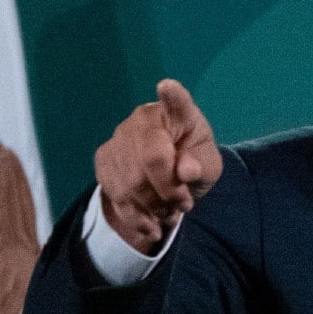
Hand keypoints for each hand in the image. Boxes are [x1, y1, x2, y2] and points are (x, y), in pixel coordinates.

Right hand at [94, 79, 222, 252]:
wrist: (166, 179)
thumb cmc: (193, 162)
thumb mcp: (208, 166)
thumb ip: (201, 165)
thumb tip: (185, 170)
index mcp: (175, 115)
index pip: (175, 103)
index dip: (172, 96)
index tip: (168, 87)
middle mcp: (141, 120)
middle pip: (150, 159)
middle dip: (169, 191)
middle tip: (183, 204)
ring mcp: (118, 139)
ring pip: (130, 182)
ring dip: (153, 207)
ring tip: (169, 213)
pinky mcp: (103, 160)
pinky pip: (115, 194)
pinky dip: (136, 217)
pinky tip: (151, 226)